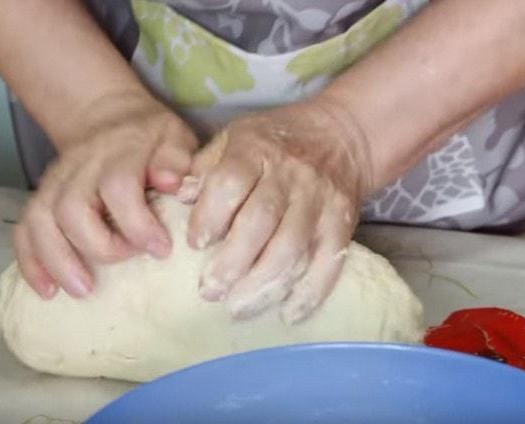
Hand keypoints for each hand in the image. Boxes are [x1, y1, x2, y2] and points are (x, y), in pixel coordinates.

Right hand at [14, 91, 197, 298]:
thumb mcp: (175, 137)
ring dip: (58, 260)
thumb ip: (176, 159)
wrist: (109, 119)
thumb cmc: (151, 139)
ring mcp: (55, 181)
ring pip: (40, 220)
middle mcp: (81, 165)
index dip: (137, 223)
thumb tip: (171, 183)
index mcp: (120, 151)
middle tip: (126, 263)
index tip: (160, 249)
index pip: (118, 186)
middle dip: (98, 246)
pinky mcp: (41, 197)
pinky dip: (31, 262)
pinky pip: (24, 229)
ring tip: (83, 290)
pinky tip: (48, 290)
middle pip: (72, 207)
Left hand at [183, 98, 372, 323]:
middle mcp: (290, 175)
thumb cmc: (276, 141)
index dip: (210, 217)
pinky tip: (288, 314)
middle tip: (209, 291)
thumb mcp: (235, 138)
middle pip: (260, 222)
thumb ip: (206, 167)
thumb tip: (180, 196)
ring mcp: (320, 201)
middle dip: (232, 262)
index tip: (195, 245)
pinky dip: (310, 292)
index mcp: (256, 150)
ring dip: (263, 284)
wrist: (342, 136)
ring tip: (238, 308)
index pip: (230, 184)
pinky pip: (329, 262)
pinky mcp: (343, 224)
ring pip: (292, 247)